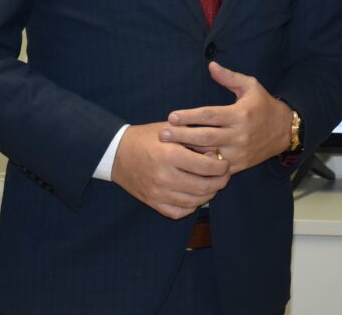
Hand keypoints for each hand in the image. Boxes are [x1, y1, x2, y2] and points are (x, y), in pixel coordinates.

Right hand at [110, 122, 229, 218]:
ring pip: (194, 202)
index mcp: (170, 155)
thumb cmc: (148, 138)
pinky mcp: (152, 202)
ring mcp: (157, 192)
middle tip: (224, 176)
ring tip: (212, 184)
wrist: (117, 152)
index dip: (222, 167)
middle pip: (204, 187)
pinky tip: (195, 195)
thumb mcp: (172, 130)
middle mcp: (164, 176)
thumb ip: (196, 138)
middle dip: (220, 182)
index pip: (207, 167)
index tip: (225, 163)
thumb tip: (218, 151)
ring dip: (209, 194)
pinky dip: (191, 206)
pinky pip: (179, 212)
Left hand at [161, 61, 293, 171]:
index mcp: (240, 113)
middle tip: (162, 134)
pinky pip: (216, 167)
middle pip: (204, 136)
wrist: (285, 130)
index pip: (209, 115)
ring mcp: (239, 151)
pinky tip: (186, 162)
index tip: (171, 117)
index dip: (188, 116)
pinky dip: (201, 165)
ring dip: (187, 151)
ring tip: (169, 149)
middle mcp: (239, 133)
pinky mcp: (239, 165)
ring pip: (208, 153)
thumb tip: (210, 65)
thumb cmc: (263, 105)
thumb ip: (229, 77)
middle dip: (181, 135)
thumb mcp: (250, 86)